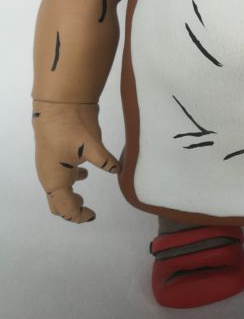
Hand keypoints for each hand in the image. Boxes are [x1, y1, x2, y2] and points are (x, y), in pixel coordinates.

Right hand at [32, 101, 120, 222]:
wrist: (58, 103)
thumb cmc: (72, 128)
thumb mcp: (92, 146)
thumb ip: (105, 161)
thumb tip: (118, 169)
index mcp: (55, 180)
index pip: (64, 208)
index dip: (78, 215)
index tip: (93, 215)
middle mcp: (50, 176)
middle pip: (57, 202)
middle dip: (71, 209)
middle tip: (87, 209)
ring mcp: (52, 164)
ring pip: (57, 188)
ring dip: (69, 195)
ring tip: (82, 196)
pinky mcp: (57, 153)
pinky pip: (61, 173)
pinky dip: (70, 178)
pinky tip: (84, 172)